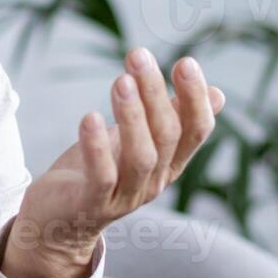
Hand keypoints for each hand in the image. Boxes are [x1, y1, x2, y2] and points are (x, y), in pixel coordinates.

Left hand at [2, 47, 225, 277]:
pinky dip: (97, 148)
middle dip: (156, 93)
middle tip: (138, 55)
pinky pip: (101, 177)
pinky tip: (89, 118)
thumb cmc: (102, 171)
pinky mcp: (92, 205)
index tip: (186, 61)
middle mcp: (155, 181)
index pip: (197, 131)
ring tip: (120, 81)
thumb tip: (218, 93)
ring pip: (141, 157)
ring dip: (132, 117)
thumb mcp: (139, 140)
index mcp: (170, 163)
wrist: (60, 222)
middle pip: (167, 136)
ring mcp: (126, 196)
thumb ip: (174, 117)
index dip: (195, 98)